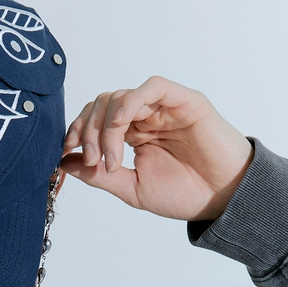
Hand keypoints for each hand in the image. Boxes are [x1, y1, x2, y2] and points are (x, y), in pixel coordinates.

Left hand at [60, 76, 253, 221]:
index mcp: (132, 134)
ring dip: (105, 127)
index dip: (77, 132)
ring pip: (119, 97)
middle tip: (93, 161)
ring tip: (111, 160)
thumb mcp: (132, 189)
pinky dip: (128, 103)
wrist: (223, 199)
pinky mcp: (183, 101)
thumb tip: (64, 163)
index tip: (67, 154)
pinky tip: (121, 128)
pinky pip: (151, 87)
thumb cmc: (185, 194)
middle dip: (87, 131)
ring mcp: (162, 107)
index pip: (94, 119)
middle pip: (101, 104)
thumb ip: (99, 176)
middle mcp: (144, 116)